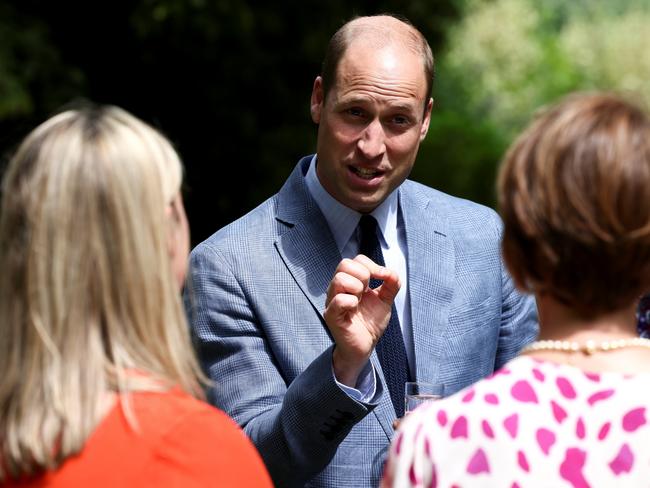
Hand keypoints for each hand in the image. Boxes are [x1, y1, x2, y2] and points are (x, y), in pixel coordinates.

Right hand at [324, 255, 399, 386]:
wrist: (365, 345)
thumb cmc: (370, 323)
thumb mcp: (385, 300)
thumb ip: (391, 284)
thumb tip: (391, 272)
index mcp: (350, 281)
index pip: (357, 259)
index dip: (372, 266)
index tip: (382, 278)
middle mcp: (338, 287)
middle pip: (345, 264)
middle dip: (363, 275)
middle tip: (367, 291)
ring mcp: (332, 300)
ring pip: (340, 279)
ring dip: (356, 288)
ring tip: (359, 301)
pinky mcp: (331, 314)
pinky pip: (338, 300)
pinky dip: (351, 302)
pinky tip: (354, 309)